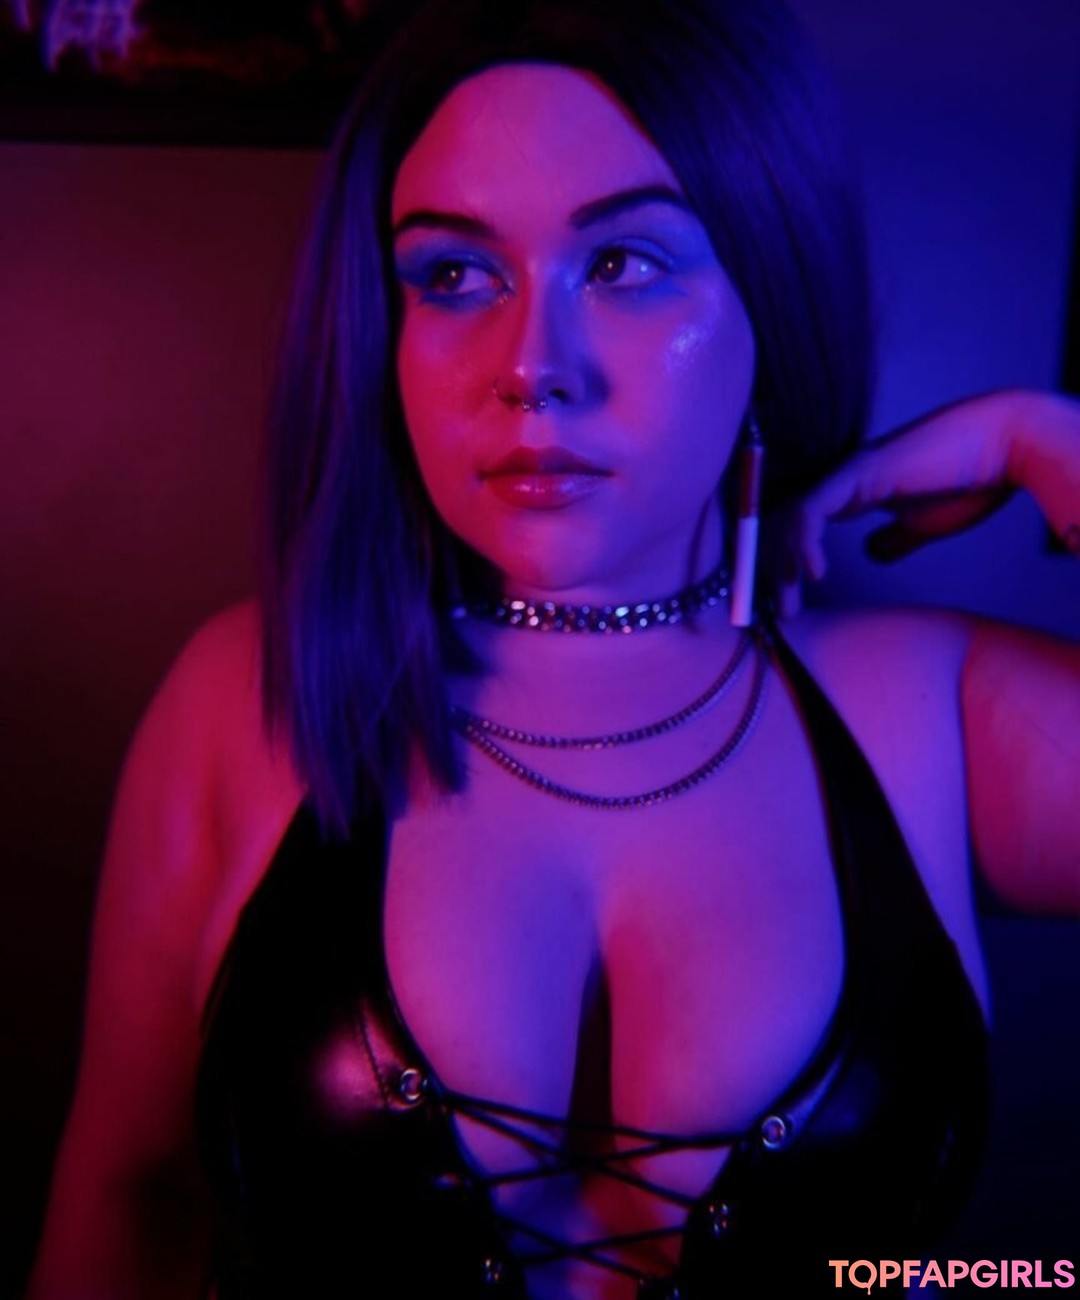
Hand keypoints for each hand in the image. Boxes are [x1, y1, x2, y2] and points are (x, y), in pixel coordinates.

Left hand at [772, 389, 1079, 614]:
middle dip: (777, 571)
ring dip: (784, 562)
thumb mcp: (922, 525)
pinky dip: (804, 540)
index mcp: (852, 494)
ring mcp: (844, 473)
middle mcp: (840, 481)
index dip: (790, 567)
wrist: (1005, 447)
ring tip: (791, 600)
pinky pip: (813, 506)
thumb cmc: (970, 482)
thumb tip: (872, 554)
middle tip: (783, 613)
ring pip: (791, 517)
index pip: (802, 530)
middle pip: (786, 525)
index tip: (792, 606)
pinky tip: (813, 572)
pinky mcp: (857, 470)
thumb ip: (894, 539)